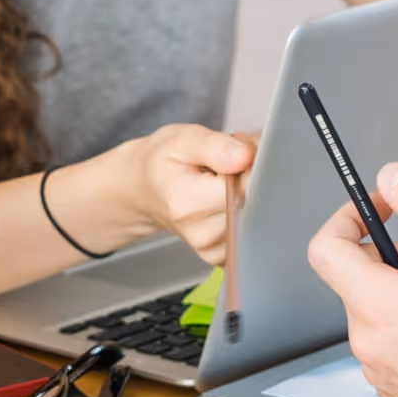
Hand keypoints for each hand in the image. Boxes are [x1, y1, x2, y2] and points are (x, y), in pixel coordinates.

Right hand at [89, 125, 254, 261]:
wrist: (143, 190)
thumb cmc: (162, 163)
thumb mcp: (181, 140)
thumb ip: (215, 145)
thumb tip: (245, 156)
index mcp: (186, 202)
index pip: (244, 185)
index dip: (250, 163)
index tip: (236, 151)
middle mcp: (198, 231)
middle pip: (253, 203)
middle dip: (251, 178)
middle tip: (228, 164)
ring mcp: (209, 248)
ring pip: (254, 216)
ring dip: (247, 195)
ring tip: (222, 182)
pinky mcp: (218, 256)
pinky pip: (248, 232)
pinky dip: (242, 213)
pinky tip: (224, 201)